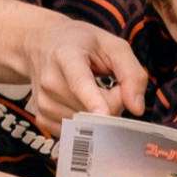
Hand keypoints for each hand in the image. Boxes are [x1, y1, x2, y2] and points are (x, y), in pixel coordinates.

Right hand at [21, 16, 147, 131]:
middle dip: (113, 102)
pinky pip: (77, 132)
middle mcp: (50, 81)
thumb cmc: (81, 43)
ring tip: (93, 90)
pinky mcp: (41, 118)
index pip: (80, 82)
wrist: (40, 44)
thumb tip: (136, 109)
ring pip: (88, 125)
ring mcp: (43, 102)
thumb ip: (131, 74)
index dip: (93, 100)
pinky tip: (81, 103)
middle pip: (94, 110)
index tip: (103, 114)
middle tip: (109, 84)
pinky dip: (85, 123)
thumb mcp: (112, 45)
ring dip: (100, 114)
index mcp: (66, 56)